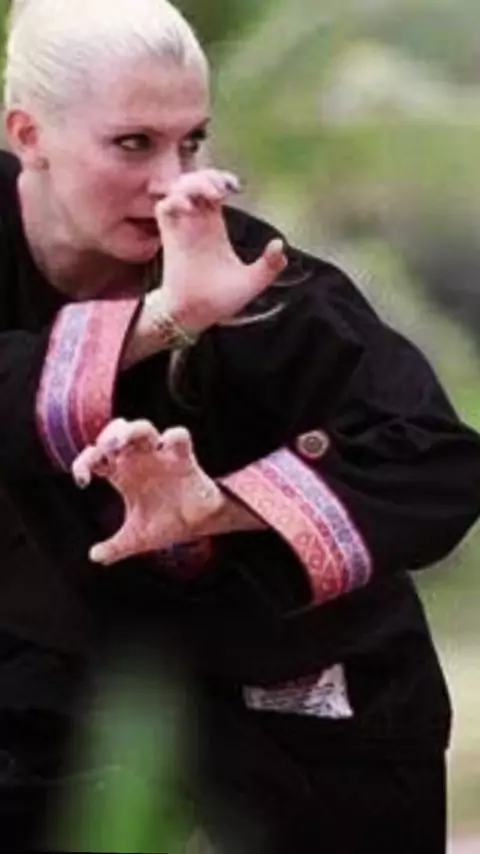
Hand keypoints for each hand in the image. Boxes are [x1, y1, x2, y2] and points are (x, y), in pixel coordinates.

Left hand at [71, 418, 224, 564]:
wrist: (198, 527)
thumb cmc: (167, 524)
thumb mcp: (137, 538)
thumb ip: (115, 547)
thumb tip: (94, 557)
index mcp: (122, 474)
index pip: (96, 458)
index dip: (83, 463)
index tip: (83, 481)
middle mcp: (138, 460)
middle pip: (116, 432)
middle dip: (107, 435)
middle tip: (104, 448)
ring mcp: (160, 456)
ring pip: (143, 428)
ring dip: (131, 430)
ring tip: (122, 442)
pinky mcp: (183, 457)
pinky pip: (178, 436)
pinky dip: (172, 436)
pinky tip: (163, 446)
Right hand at [154, 169, 287, 332]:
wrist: (196, 315)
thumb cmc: (220, 300)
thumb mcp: (252, 281)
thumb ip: (268, 265)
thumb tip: (281, 246)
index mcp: (214, 227)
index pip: (212, 190)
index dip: (221, 179)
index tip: (235, 187)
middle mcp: (196, 223)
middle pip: (193, 182)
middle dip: (206, 176)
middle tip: (222, 190)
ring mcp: (182, 229)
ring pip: (177, 189)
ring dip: (192, 184)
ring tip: (211, 195)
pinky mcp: (169, 238)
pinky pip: (164, 207)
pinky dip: (175, 200)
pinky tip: (191, 208)